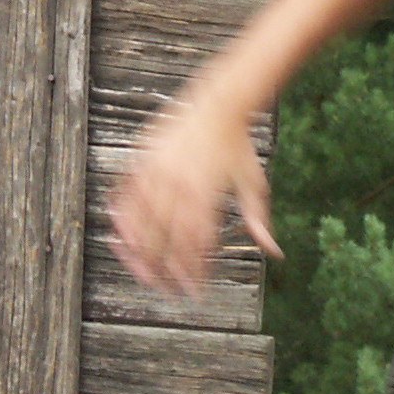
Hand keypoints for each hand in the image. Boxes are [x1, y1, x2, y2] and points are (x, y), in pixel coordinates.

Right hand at [107, 96, 280, 299]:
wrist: (217, 103)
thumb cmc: (237, 146)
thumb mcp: (253, 182)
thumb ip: (258, 219)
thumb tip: (274, 252)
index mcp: (207, 191)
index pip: (197, 240)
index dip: (194, 268)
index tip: (194, 290)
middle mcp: (180, 182)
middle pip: (167, 234)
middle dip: (163, 265)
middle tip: (161, 289)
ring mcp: (158, 169)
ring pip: (142, 216)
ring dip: (137, 246)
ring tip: (136, 269)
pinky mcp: (143, 158)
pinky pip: (127, 191)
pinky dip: (122, 213)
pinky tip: (119, 233)